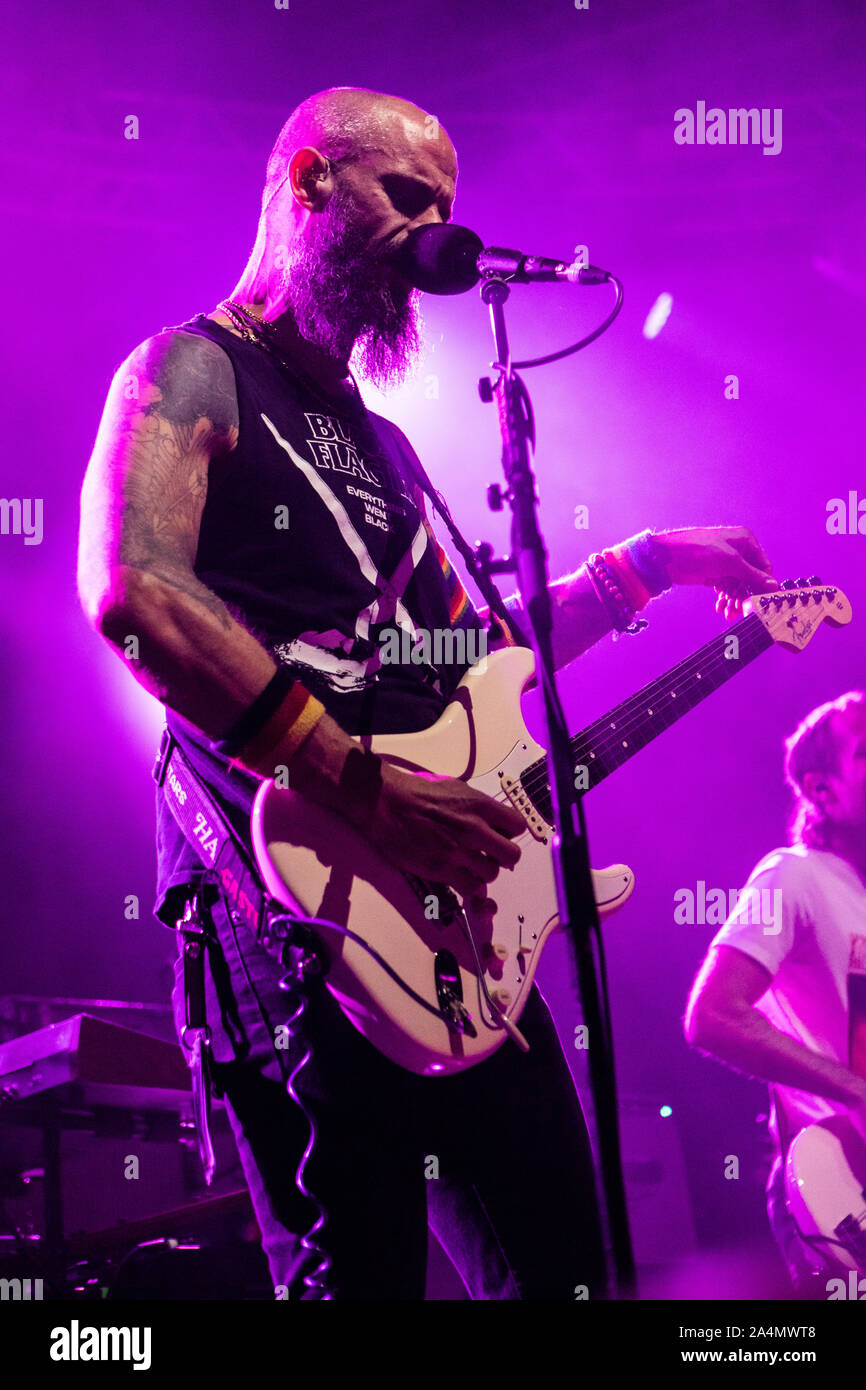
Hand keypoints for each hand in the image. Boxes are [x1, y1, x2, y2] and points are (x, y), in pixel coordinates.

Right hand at [364, 764, 524, 901]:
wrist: (385, 803)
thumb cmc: (418, 793)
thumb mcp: (456, 788)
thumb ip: (480, 807)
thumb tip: (495, 823)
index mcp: (480, 805)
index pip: (518, 825)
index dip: (509, 833)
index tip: (499, 835)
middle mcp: (474, 829)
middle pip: (512, 856)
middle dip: (502, 858)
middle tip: (488, 855)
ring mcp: (458, 851)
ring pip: (491, 875)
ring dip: (482, 872)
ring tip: (467, 864)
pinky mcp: (441, 869)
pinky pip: (470, 888)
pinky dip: (466, 884)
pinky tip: (456, 874)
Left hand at [651, 526, 776, 620]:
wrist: (667, 557)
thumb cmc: (698, 550)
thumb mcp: (730, 562)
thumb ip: (752, 575)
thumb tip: (773, 586)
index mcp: (746, 541)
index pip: (763, 566)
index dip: (763, 584)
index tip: (762, 601)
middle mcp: (738, 552)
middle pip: (751, 579)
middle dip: (746, 596)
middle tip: (744, 612)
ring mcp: (726, 564)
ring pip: (738, 587)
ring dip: (735, 601)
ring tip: (729, 614)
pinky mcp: (715, 575)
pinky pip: (726, 589)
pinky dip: (725, 599)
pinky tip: (721, 609)